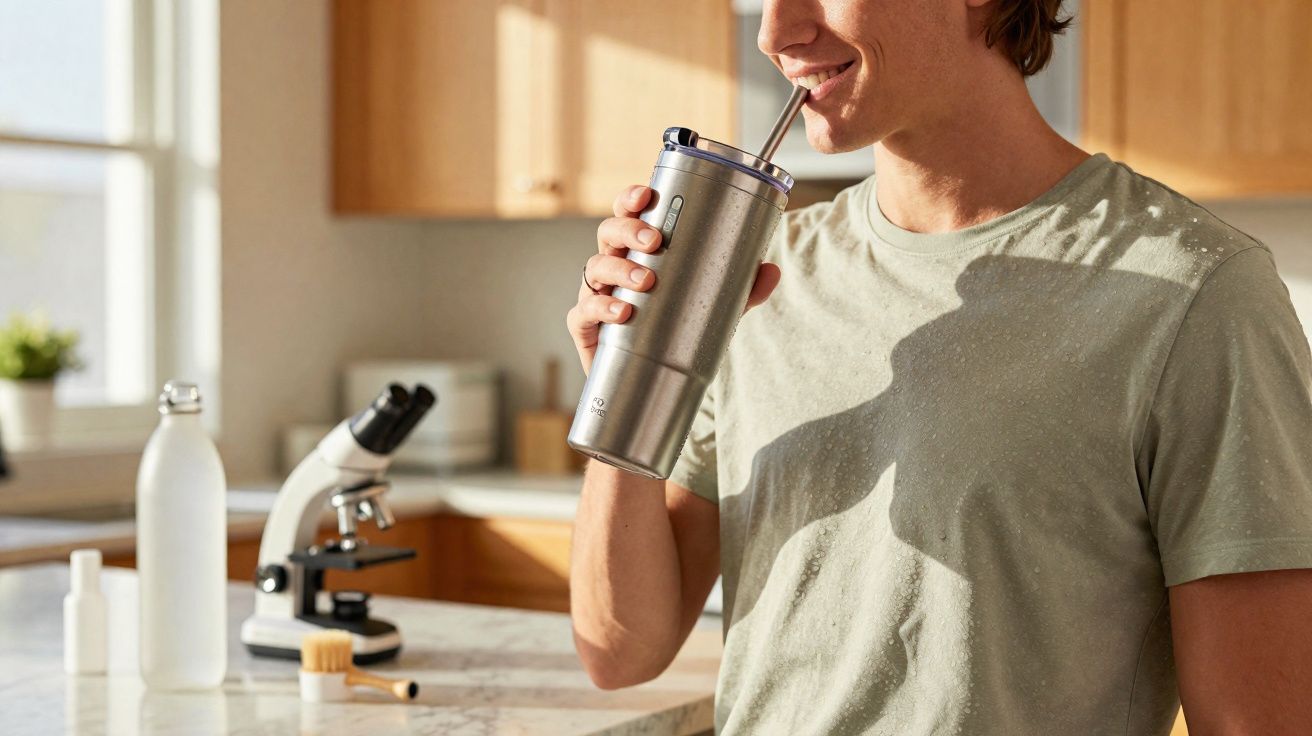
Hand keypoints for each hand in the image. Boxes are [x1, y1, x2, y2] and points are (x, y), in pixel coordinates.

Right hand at [567, 185, 781, 375]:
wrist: (649, 380)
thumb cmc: (674, 329)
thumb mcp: (715, 307)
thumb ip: (743, 290)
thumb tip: (771, 271)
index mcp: (638, 251)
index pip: (629, 214)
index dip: (632, 199)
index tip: (647, 194)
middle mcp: (613, 266)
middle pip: (608, 232)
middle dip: (629, 229)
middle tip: (655, 240)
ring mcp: (595, 294)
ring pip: (595, 267)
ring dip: (619, 269)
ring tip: (646, 281)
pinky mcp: (585, 326)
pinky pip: (583, 311)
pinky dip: (601, 307)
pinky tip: (623, 312)